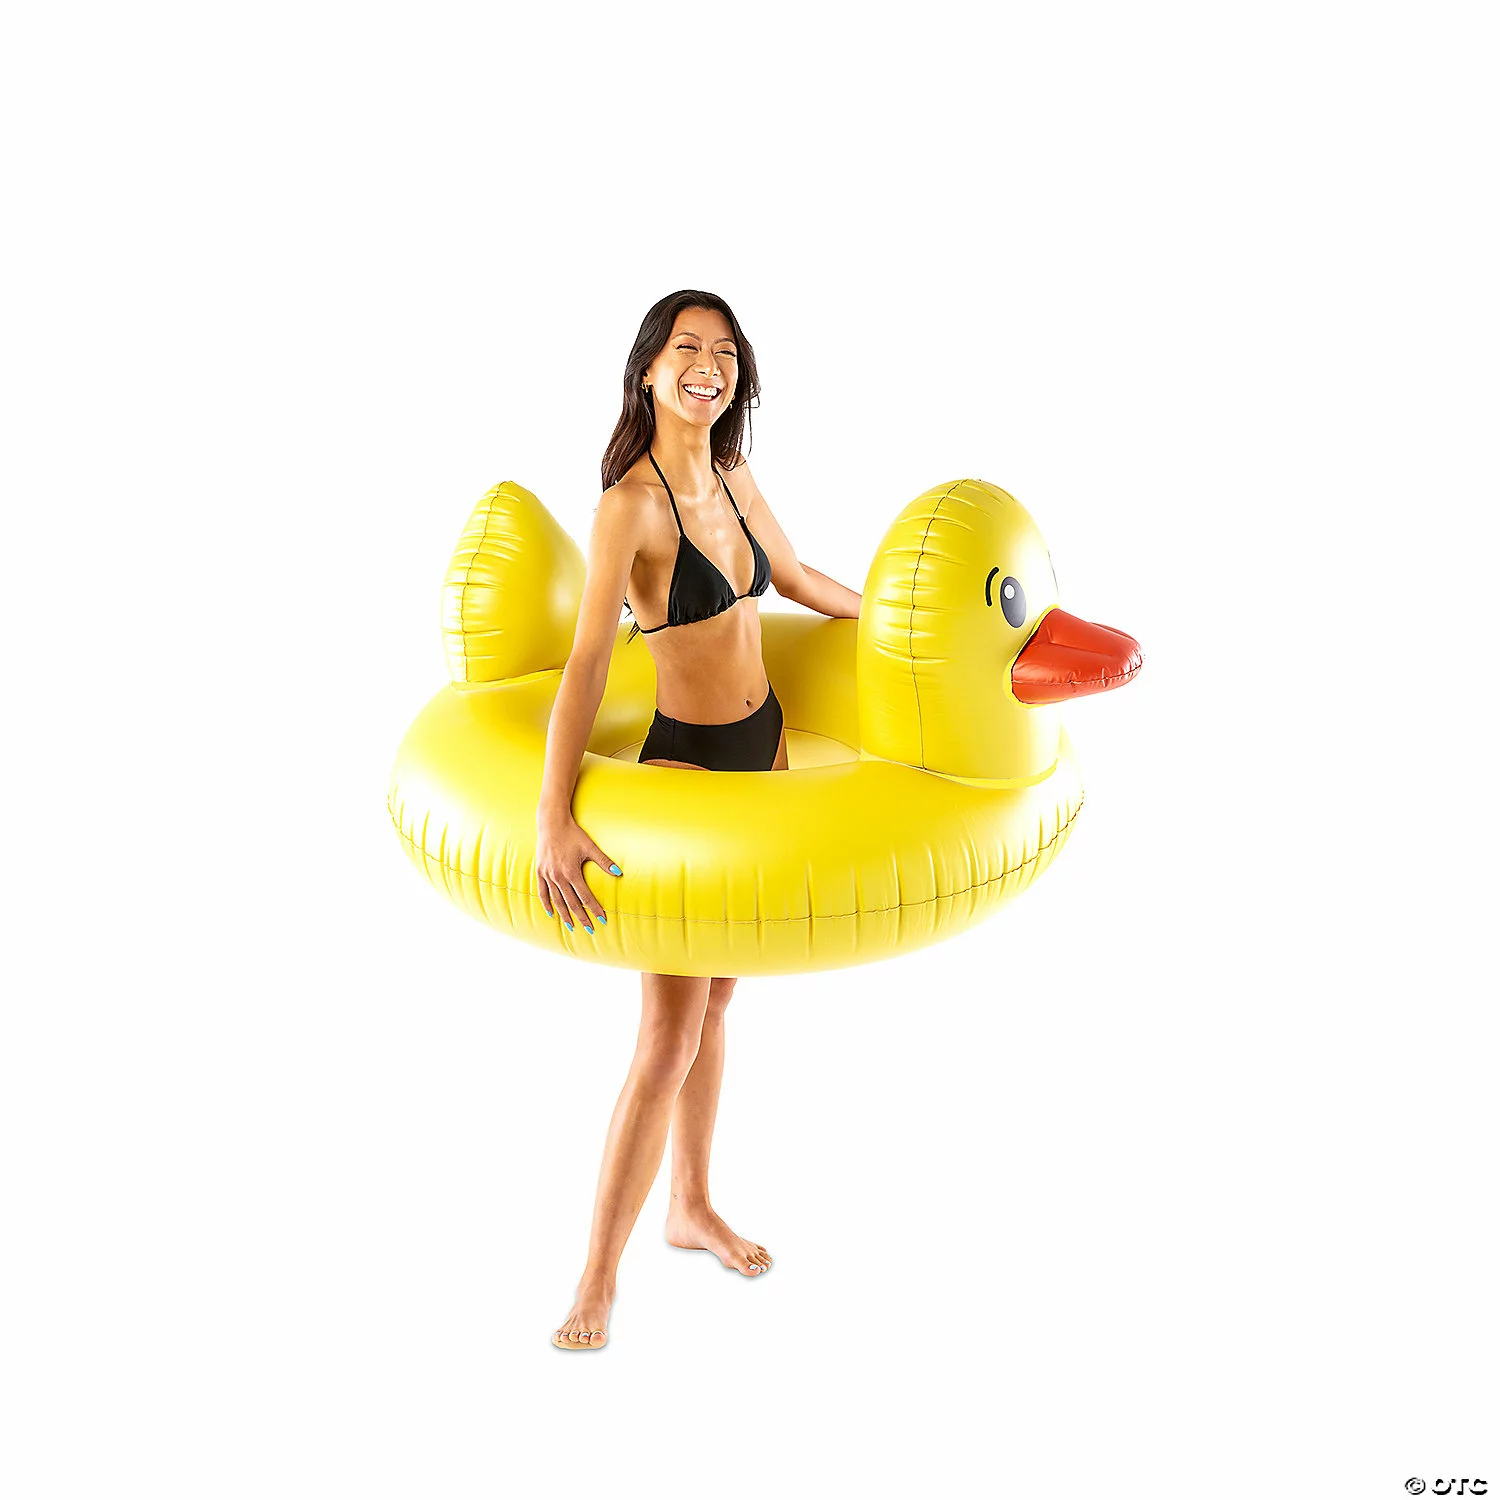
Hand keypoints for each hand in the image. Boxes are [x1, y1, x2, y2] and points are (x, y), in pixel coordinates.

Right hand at [535, 811, 621, 932]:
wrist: (551, 823)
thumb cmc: (573, 834)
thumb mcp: (590, 847)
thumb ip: (604, 862)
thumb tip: (619, 873)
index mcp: (572, 872)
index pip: (586, 897)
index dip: (594, 909)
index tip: (602, 919)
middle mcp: (558, 877)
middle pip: (572, 903)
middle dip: (582, 918)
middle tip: (590, 929)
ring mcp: (547, 875)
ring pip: (557, 901)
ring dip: (564, 915)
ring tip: (571, 927)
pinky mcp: (540, 872)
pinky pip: (542, 892)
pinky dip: (546, 904)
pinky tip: (551, 913)